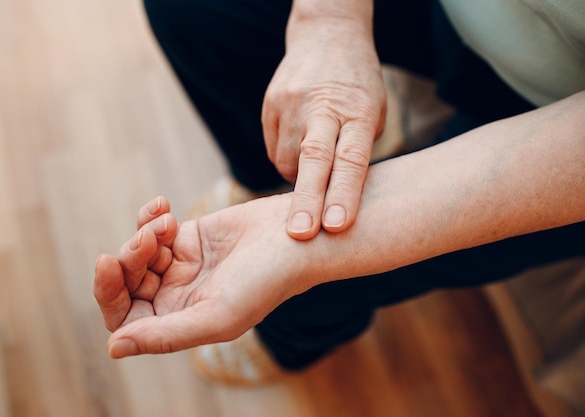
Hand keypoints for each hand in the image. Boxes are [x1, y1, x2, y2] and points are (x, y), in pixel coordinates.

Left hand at [93, 196, 314, 357]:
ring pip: (138, 252)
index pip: (125, 318)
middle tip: (147, 239)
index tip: (107, 262)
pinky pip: (153, 227)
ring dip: (143, 234)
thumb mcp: (215, 316)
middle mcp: (177, 298)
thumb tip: (113, 348)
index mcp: (180, 323)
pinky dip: (150, 216)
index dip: (108, 294)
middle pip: (126, 283)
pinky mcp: (189, 237)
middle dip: (128, 258)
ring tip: (167, 222)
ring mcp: (182, 267)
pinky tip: (164, 206)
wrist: (297, 236)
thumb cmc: (265, 282)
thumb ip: (164, 335)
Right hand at [262, 16, 385, 239]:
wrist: (326, 35)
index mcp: (358, 110)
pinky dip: (287, 161)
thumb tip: (337, 197)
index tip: (337, 225)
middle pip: (314, 158)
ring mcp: (291, 104)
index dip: (345, 193)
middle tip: (301, 234)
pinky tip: (299, 149)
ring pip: (288, 160)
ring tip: (313, 171)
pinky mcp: (270, 105)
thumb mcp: (374, 112)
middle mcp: (323, 106)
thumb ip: (356, 152)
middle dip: (308, 200)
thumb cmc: (358, 85)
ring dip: (299, 180)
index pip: (352, 158)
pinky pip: (274, 150)